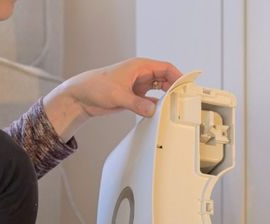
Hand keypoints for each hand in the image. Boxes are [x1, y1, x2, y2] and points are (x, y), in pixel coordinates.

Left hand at [43, 58, 181, 140]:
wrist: (82, 97)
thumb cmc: (95, 86)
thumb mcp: (118, 95)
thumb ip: (136, 103)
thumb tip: (152, 109)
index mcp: (139, 66)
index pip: (166, 68)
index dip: (178, 76)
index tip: (187, 85)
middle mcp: (141, 75)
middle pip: (166, 79)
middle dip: (176, 88)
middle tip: (185, 99)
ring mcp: (139, 86)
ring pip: (161, 89)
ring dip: (169, 97)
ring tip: (177, 106)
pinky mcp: (136, 96)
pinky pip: (153, 100)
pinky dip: (160, 105)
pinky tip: (164, 112)